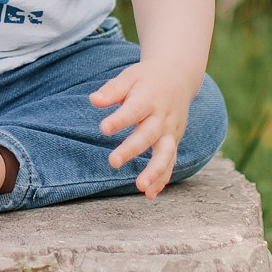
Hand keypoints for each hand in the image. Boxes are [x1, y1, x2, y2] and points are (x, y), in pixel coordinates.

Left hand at [90, 58, 198, 198]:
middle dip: (132, 149)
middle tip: (113, 162)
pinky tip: (150, 194)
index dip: (120, 119)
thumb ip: (113, 89)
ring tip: (140, 187)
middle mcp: (162, 116)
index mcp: (150, 97)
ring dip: (155, 171)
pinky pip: (170, 162)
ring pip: (165, 153)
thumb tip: (94, 100)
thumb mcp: (130, 76)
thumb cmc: (147, 78)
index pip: (134, 109)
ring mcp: (170, 131)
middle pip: (148, 134)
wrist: (178, 78)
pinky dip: (162, 178)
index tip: (103, 128)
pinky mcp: (173, 141)